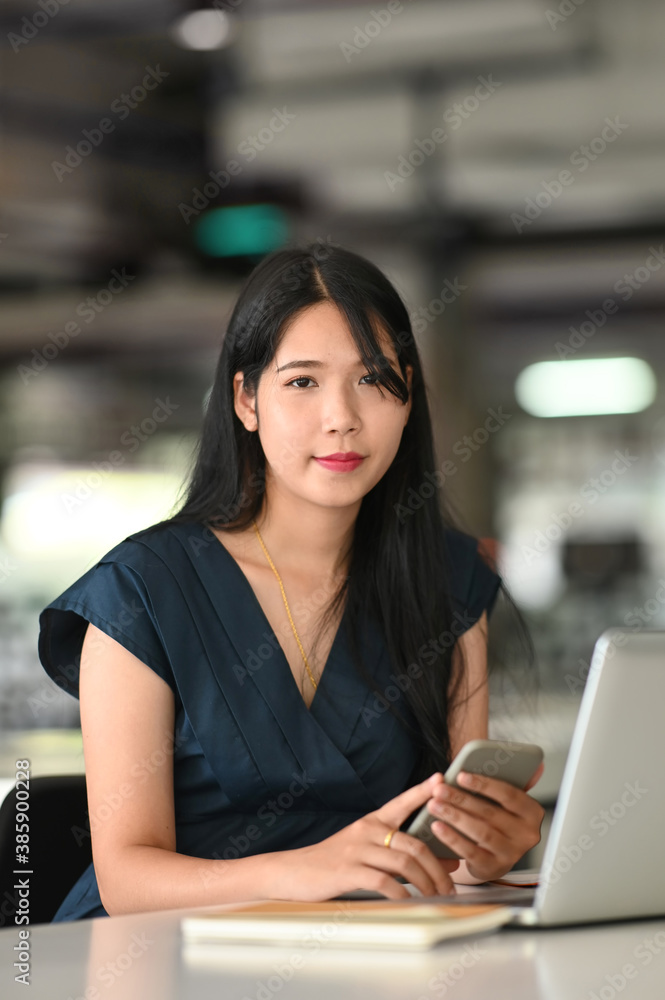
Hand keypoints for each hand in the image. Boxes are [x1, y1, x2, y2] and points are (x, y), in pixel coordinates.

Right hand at [271, 773, 459, 901]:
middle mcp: (367, 830)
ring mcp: (357, 850)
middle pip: (414, 844)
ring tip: (438, 898)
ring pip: (404, 863)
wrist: (295, 872)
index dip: (423, 791)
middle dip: (438, 867)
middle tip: (452, 886)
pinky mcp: (348, 871)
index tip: (443, 780)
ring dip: (426, 884)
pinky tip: (410, 903)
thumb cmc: (335, 862)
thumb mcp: (370, 853)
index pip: (402, 802)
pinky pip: (384, 881)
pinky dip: (402, 894)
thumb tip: (448, 862)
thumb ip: (405, 855)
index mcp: (372, 821)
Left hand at [425, 765, 545, 882]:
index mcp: (532, 812)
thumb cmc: (498, 819)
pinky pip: (471, 852)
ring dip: (454, 817)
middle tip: (439, 789)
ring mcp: (512, 853)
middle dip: (461, 799)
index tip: (460, 775)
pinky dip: (452, 838)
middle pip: (490, 813)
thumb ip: (512, 780)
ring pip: (480, 832)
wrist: (495, 855)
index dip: (484, 784)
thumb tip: (535, 765)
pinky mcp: (494, 867)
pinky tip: (437, 826)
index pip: (509, 794)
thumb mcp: (506, 801)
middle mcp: (526, 834)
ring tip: (434, 805)